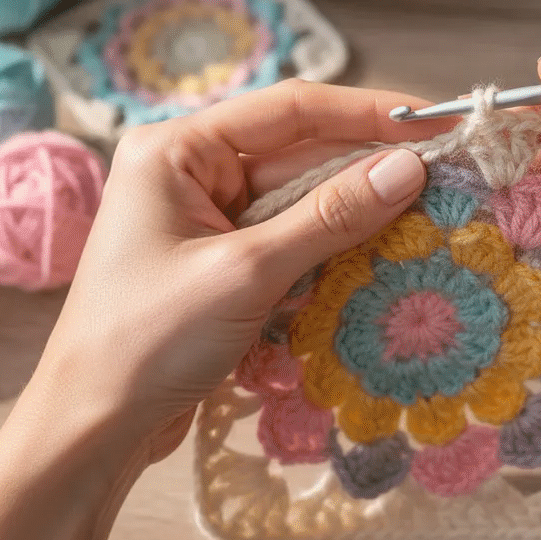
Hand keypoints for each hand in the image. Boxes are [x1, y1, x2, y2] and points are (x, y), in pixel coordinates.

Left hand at [41, 80, 449, 461]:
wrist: (92, 429)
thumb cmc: (146, 342)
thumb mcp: (245, 274)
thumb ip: (330, 217)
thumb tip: (408, 167)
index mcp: (176, 151)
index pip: (289, 110)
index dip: (368, 111)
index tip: (434, 118)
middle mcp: (190, 175)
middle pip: (300, 154)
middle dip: (369, 167)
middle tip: (448, 171)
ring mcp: (207, 222)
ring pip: (302, 203)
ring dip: (357, 214)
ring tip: (430, 214)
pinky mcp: (223, 267)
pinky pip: (292, 243)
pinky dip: (333, 252)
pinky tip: (382, 257)